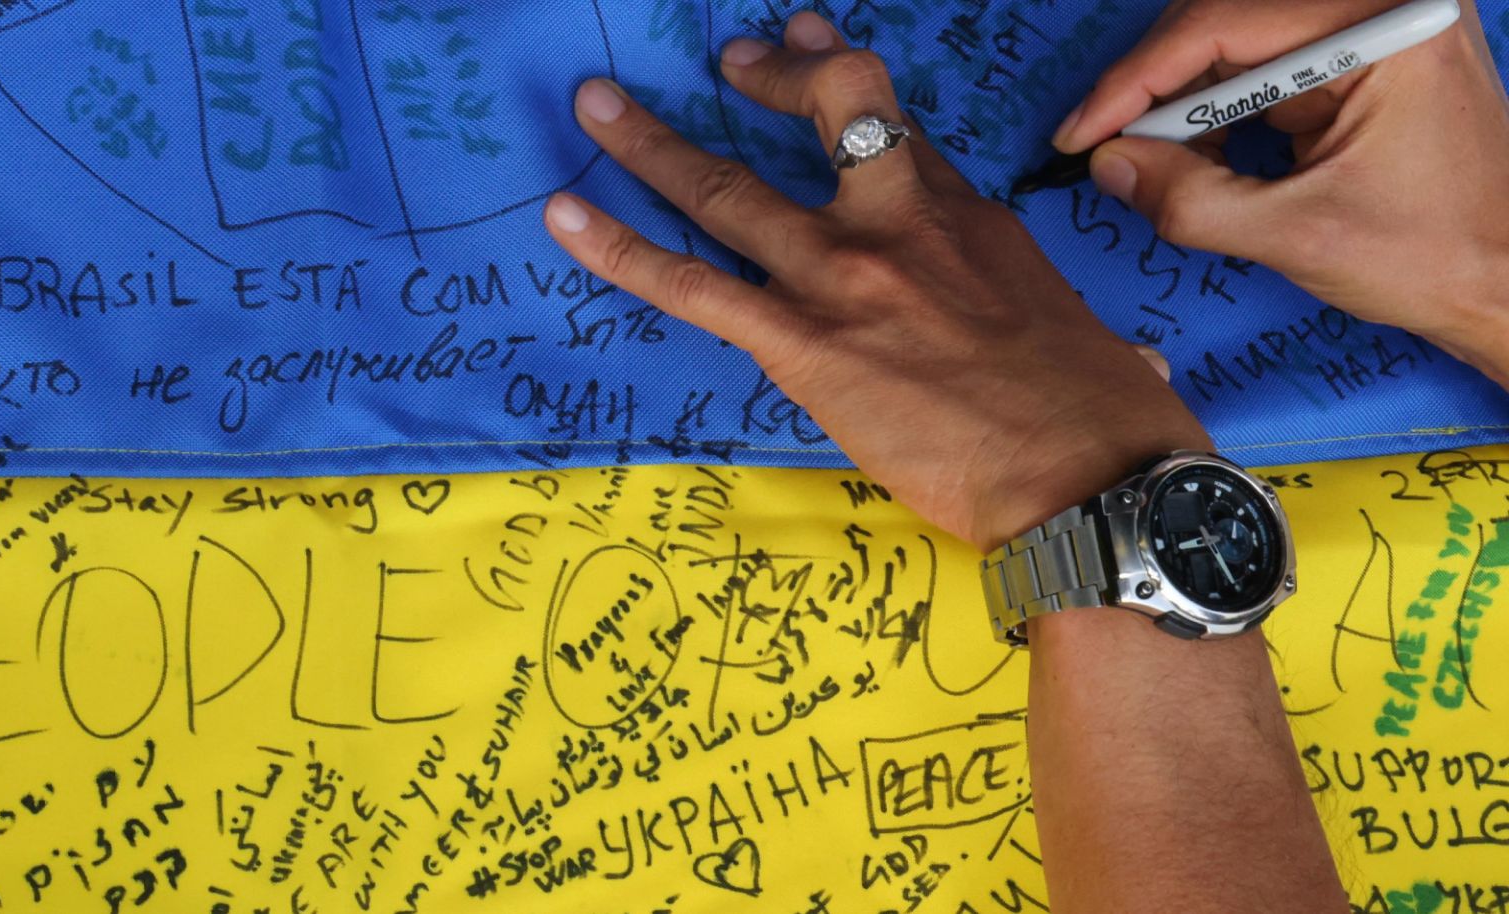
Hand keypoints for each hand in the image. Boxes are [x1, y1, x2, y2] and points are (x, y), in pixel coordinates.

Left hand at [543, 12, 1209, 551]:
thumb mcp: (1084, 330)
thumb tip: (1117, 354)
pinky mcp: (803, 344)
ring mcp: (843, 276)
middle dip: (769, 76)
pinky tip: (566, 218)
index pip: (892, 130)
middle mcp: (899, 223)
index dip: (840, 77)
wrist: (1092, 475)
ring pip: (726, 189)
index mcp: (967, 217)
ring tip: (595, 107)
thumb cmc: (1103, 416)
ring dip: (650, 144)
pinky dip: (620, 248)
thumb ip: (1051, 325)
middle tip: (727, 62)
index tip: (809, 45)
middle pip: (822, 113)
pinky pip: (692, 284)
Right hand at [1054, 0, 1508, 386]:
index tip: (1080, 134)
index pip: (1222, 26)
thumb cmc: (1432, 260)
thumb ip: (1191, 200)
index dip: (1135, 81)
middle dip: (1156, 92)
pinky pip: (1266, 66)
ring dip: (1184, 106)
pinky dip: (1221, 112)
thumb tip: (1106, 163)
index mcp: (1383, 26)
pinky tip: (1203, 157)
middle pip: (1224, 24)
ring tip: (1156, 167)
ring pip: (1236, 45)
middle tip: (1104, 152)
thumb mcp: (1296, 236)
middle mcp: (1382, 5)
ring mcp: (1376, 27)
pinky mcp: (1365, 56)